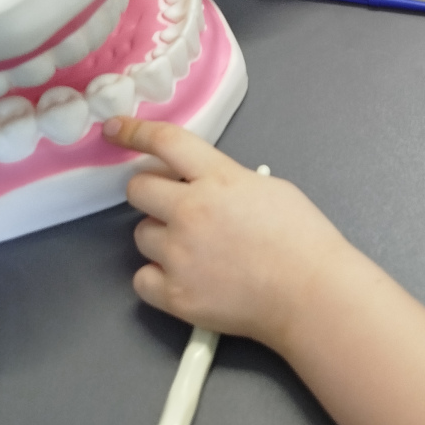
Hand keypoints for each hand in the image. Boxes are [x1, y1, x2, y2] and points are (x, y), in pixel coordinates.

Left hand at [103, 117, 344, 344]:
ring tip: (198, 252)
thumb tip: (201, 184)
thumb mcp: (268, 189)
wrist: (310, 294)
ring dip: (162, 238)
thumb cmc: (302, 239)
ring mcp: (178, 255)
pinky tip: (189, 279)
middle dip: (152, 193)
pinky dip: (160, 278)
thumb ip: (227, 181)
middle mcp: (190, 212)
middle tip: (176, 208)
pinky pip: (142, 279)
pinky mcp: (174, 295)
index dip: (134, 132)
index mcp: (218, 179)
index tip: (114, 129)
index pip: (165, 142)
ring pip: (142, 235)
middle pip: (138, 189)